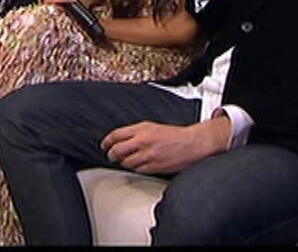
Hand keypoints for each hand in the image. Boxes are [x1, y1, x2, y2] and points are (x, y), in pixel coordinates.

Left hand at [101, 117, 230, 174]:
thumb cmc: (174, 135)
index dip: (107, 142)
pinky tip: (139, 164)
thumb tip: (119, 139)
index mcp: (142, 129)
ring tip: (127, 160)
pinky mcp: (154, 167)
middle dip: (112, 154)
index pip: (116, 135)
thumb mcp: (152, 127)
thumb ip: (135, 132)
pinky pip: (137, 170)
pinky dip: (136, 168)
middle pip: (117, 150)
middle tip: (111, 155)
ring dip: (124, 162)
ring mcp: (148, 155)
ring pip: (126, 162)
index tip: (105, 145)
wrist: (192, 144)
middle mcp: (143, 141)